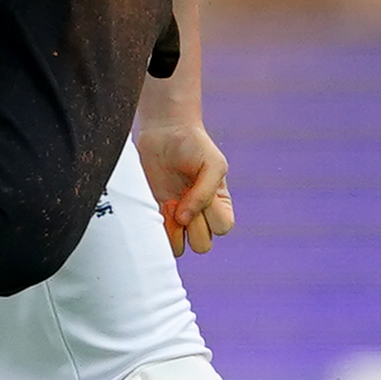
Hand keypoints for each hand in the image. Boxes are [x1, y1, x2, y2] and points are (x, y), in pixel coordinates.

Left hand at [136, 115, 234, 255]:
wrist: (164, 131)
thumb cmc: (194, 145)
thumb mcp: (212, 165)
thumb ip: (205, 193)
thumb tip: (184, 220)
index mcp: (219, 203)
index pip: (222, 228)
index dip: (211, 214)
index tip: (199, 190)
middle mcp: (200, 214)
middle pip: (203, 245)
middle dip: (193, 227)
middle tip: (182, 201)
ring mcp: (177, 216)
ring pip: (180, 248)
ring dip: (174, 232)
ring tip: (169, 205)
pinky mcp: (157, 213)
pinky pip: (159, 238)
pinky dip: (157, 230)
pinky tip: (158, 207)